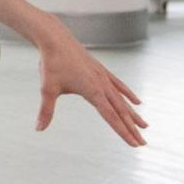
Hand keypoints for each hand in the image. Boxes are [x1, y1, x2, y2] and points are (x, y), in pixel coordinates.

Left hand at [32, 30, 145, 146]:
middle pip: (121, 111)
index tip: (133, 144)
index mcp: (93, 91)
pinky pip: (119, 86)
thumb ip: (46, 111)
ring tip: (144, 126)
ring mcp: (103, 77)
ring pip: (122, 100)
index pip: (111, 117)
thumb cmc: (51, 64)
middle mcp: (102, 85)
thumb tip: (38, 129)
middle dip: (132, 128)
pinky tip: (137, 102)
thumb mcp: (47, 89)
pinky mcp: (101, 70)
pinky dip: (128, 95)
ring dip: (133, 114)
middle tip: (142, 143)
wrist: (56, 39)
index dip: (122, 132)